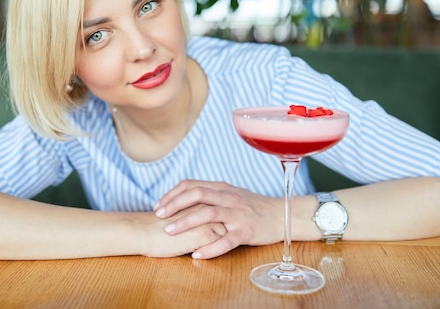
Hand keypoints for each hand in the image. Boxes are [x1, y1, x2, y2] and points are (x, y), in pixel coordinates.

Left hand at [153, 180, 283, 258]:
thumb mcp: (230, 195)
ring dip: (186, 222)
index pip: (192, 185)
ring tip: (170, 232)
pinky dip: (210, 248)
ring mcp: (238, 214)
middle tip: (159, 216)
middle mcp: (229, 198)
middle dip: (175, 204)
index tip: (158, 206)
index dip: (173, 194)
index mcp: (222, 188)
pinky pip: (226, 241)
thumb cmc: (251, 207)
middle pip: (198, 194)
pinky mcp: (246, 231)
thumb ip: (210, 194)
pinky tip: (197, 255)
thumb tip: (184, 197)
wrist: (281, 216)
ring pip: (209, 214)